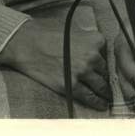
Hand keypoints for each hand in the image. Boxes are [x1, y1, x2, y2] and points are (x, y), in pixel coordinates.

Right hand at [0, 19, 134, 110]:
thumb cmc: (47, 32)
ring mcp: (82, 72)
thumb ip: (88, 41)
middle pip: (106, 71)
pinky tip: (101, 105)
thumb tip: (96, 51)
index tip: (106, 70)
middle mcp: (93, 56)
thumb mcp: (74, 30)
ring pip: (100, 86)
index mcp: (96, 40)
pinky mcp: (70, 85)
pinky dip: (96, 102)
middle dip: (107, 79)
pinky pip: (88, 97)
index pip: (108, 55)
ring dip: (105, 93)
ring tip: (108, 98)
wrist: (24, 42)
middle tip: (110, 86)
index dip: (105, 63)